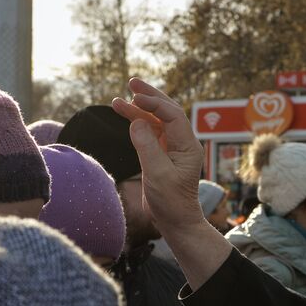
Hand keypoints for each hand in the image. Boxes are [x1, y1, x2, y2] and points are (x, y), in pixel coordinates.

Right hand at [110, 78, 204, 233]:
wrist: (176, 222)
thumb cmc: (171, 202)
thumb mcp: (157, 175)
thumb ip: (146, 147)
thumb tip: (135, 122)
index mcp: (188, 146)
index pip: (173, 115)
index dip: (154, 103)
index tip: (135, 97)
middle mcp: (182, 143)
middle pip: (166, 111)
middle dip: (149, 97)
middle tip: (131, 83)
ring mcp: (173, 149)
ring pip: (156, 121)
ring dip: (138, 110)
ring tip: (117, 101)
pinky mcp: (162, 155)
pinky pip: (150, 133)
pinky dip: (138, 124)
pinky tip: (126, 117)